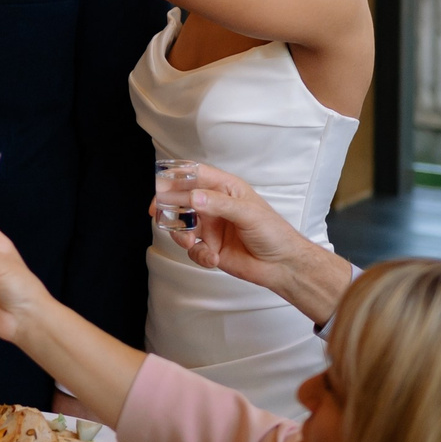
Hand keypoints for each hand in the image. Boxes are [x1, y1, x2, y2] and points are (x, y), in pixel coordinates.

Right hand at [166, 164, 352, 326]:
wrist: (283, 266)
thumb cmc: (273, 233)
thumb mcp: (248, 213)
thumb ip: (220, 204)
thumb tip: (194, 196)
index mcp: (226, 189)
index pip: (196, 175)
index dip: (177, 176)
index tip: (161, 183)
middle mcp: (215, 206)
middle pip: (182, 200)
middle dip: (168, 207)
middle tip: (158, 213)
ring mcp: (211, 227)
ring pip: (182, 226)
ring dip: (180, 234)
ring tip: (189, 243)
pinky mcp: (210, 248)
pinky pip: (193, 250)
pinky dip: (198, 255)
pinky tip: (212, 258)